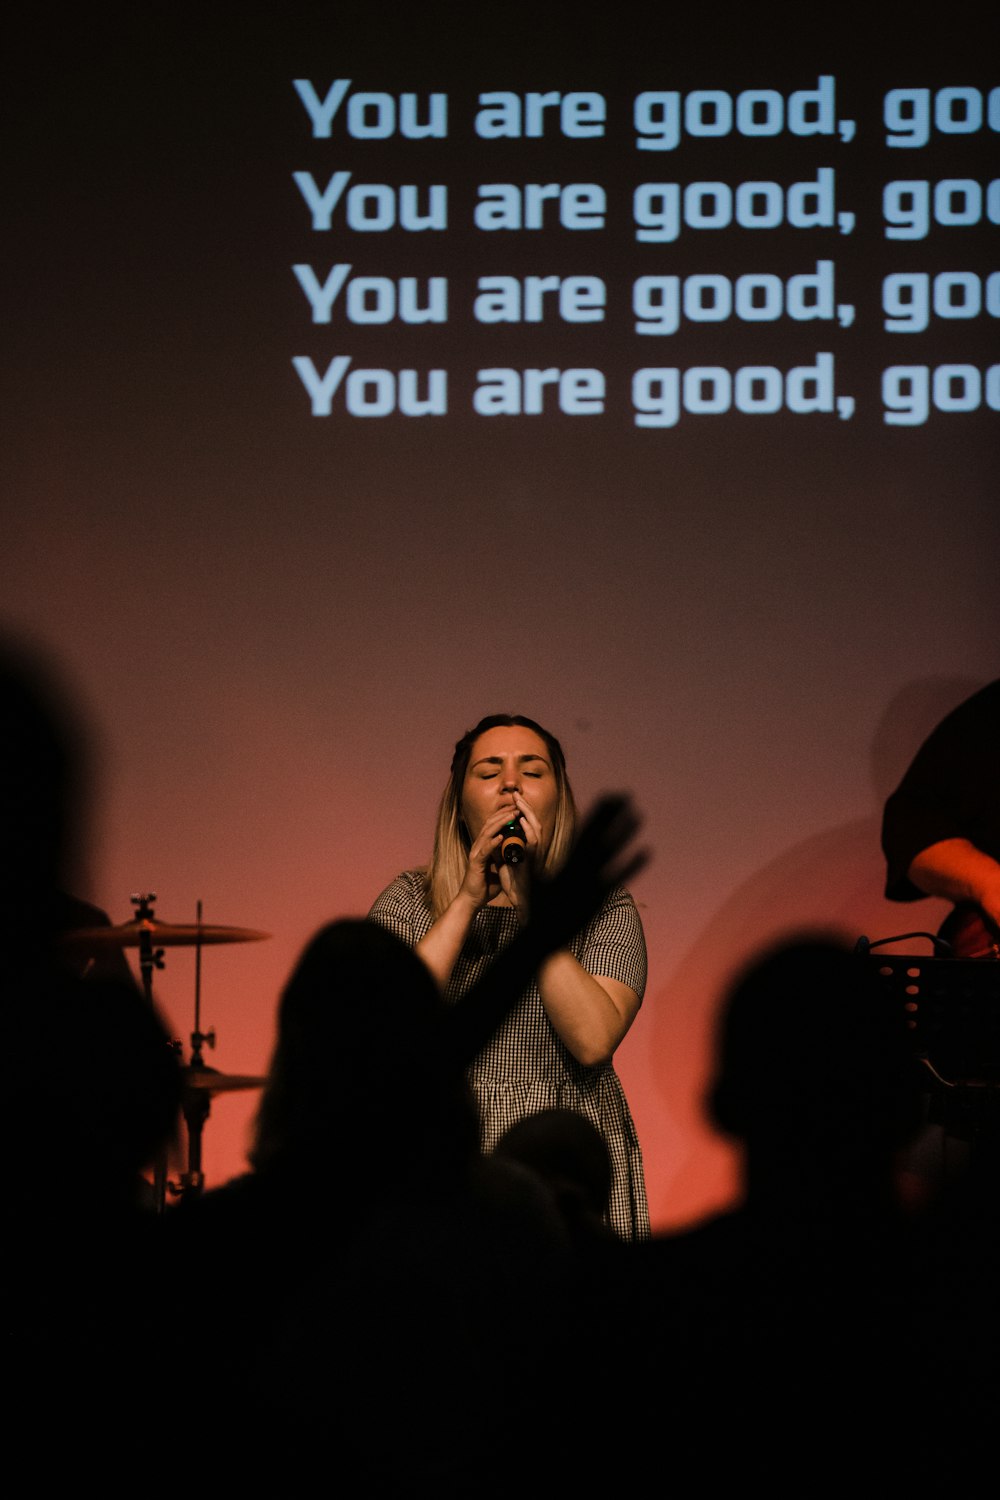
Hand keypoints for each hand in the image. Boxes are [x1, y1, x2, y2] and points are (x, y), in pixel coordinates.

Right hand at [459, 803, 524, 909]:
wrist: (472, 900)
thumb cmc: (484, 886)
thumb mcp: (496, 869)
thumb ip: (502, 859)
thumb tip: (512, 854)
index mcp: (483, 847)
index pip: (492, 826)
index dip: (503, 817)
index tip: (516, 810)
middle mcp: (478, 847)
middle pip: (489, 825)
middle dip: (503, 815)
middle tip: (516, 807)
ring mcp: (475, 854)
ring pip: (487, 833)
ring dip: (500, 823)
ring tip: (512, 816)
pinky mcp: (475, 863)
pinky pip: (485, 850)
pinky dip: (493, 842)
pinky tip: (501, 836)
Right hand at [521, 793, 648, 955]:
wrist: (543, 938)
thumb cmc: (537, 910)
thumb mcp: (531, 883)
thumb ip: (532, 862)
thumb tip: (529, 845)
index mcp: (565, 862)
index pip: (584, 831)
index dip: (598, 813)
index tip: (609, 796)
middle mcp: (577, 869)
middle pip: (598, 835)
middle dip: (612, 815)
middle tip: (626, 794)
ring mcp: (588, 882)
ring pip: (610, 853)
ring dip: (625, 833)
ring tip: (639, 814)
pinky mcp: (597, 898)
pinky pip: (618, 877)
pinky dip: (633, 864)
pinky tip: (647, 851)